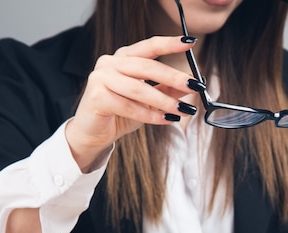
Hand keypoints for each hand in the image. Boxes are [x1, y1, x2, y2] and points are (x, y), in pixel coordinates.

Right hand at [65, 36, 203, 171]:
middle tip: (195, 86)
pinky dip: (150, 115)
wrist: (92, 133)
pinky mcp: (96, 97)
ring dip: (164, 101)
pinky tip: (166, 120)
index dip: (169, 44)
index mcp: (122, 58)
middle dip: (174, 77)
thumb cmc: (118, 113)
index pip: (148, 46)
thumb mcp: (149, 100)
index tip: (189, 43)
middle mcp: (109, 63)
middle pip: (147, 66)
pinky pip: (128, 106)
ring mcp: (100, 78)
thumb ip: (166, 89)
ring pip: (139, 88)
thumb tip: (191, 83)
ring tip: (184, 110)